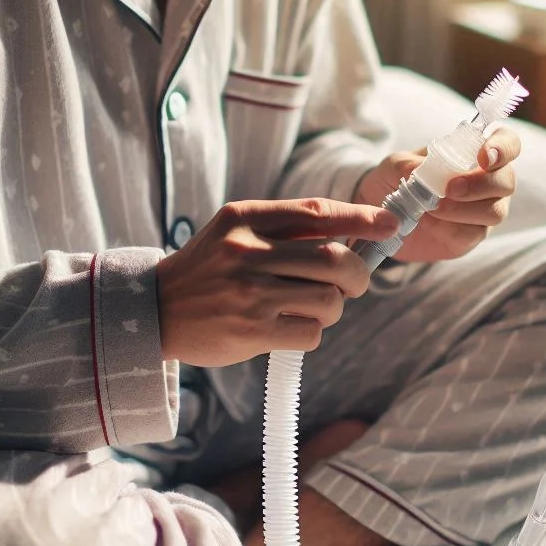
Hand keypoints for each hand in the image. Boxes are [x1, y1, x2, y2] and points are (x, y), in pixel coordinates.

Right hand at [156, 198, 397, 365]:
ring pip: (328, 300)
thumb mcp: (234, 231)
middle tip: (353, 284)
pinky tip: (290, 327)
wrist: (155, 310)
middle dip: (357, 275)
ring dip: (333, 308)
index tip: (390, 225)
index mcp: (245, 218)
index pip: (317, 213)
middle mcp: (247, 252)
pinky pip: (311, 332)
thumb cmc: (208, 269)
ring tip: (313, 308)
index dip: (361, 219)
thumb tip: (352, 235)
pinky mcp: (251, 331)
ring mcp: (250, 293)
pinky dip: (312, 331)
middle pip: (334, 260)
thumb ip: (284, 227)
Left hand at [354, 126, 519, 262]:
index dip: (503, 148)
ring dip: (464, 209)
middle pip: (507, 181)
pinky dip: (451, 227)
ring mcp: (483, 210)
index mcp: (476, 152)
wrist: (383, 214)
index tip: (484, 157)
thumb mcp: (394, 165)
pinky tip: (430, 221)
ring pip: (496, 211)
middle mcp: (488, 180)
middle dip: (481, 185)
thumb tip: (422, 173)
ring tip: (431, 207)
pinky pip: (473, 233)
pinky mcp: (471, 235)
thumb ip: (409, 165)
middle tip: (450, 189)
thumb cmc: (396, 179)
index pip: (508, 143)